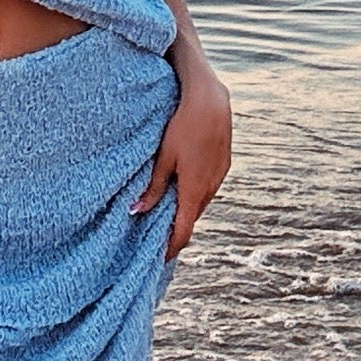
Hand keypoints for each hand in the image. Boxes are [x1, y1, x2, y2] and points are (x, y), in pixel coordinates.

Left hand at [135, 54, 233, 262]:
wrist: (211, 102)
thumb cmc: (182, 127)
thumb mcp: (163, 158)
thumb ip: (153, 188)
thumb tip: (136, 211)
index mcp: (194, 190)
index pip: (184, 231)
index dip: (172, 248)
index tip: (160, 258)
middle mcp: (211, 188)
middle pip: (193, 218)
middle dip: (177, 229)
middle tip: (158, 237)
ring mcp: (220, 177)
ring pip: (201, 203)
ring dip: (187, 210)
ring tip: (169, 212)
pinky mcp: (224, 165)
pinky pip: (208, 188)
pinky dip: (195, 195)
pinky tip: (184, 186)